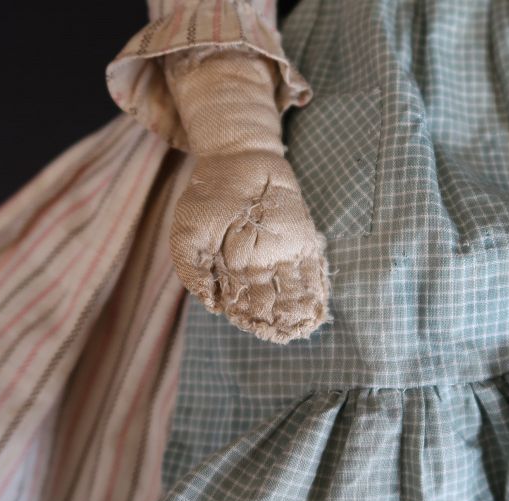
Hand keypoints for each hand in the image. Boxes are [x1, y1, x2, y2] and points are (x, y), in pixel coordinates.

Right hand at [170, 151, 329, 343]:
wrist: (236, 160)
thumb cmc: (207, 197)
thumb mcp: (187, 234)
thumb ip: (193, 272)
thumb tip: (212, 306)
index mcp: (232, 272)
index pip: (244, 304)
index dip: (253, 320)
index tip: (264, 332)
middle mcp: (259, 268)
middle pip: (272, 301)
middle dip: (281, 319)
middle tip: (290, 333)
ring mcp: (282, 254)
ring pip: (293, 289)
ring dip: (300, 307)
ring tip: (306, 324)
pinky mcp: (301, 239)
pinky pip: (311, 265)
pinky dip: (316, 284)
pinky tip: (321, 301)